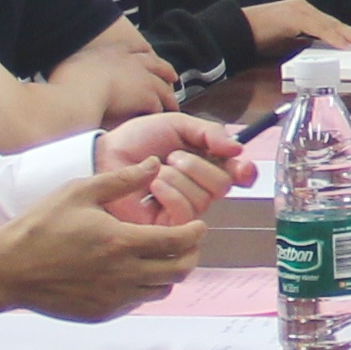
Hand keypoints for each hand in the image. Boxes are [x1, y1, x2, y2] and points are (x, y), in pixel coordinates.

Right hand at [0, 163, 207, 321]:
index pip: (178, 242)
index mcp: (122, 242)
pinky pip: (137, 302)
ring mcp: (114, 298)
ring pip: (161, 290)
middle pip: (179, 271)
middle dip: (190, 255)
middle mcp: (124, 275)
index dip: (195, 233)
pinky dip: (143, 288)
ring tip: (159, 256)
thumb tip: (155, 164)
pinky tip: (131, 272)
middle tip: (186, 242)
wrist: (7, 269)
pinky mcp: (102, 313)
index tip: (198, 226)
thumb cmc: (40, 226)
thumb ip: (122, 179)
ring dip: (168, 273)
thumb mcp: (80, 191)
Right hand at [70, 39, 182, 129]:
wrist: (78, 96)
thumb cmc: (66, 84)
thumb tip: (73, 72)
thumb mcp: (69, 66)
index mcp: (111, 52)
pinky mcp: (147, 96)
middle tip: (172, 76)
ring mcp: (141, 77)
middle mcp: (130, 61)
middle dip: (165, 70)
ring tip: (172, 105)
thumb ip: (77, 67)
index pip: (134, 47)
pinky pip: (159, 105)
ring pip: (163, 86)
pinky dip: (162, 112)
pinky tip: (162, 120)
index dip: (143, 52)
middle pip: (156, 64)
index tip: (148, 55)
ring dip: (169, 96)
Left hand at [91, 110, 246, 224]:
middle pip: (223, 186)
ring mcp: (183, 208)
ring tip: (157, 170)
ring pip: (203, 199)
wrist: (105, 154)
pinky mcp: (166, 225)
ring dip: (178, 177)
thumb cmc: (137, 140)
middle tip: (174, 156)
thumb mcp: (177, 124)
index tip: (241, 166)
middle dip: (199, 166)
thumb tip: (237, 148)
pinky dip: (170, 193)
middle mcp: (198, 188)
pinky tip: (153, 184)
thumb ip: (210, 132)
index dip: (245, 172)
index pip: (238, 175)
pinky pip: (184, 213)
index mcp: (206, 164)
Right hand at [246, 0, 350, 54]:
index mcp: (303, 13)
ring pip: (331, 25)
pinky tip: (344, 45)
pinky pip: (317, 29)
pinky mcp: (293, 16)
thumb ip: (303, 45)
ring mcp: (299, 9)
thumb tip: (319, 56)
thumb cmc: (257, 37)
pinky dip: (333, 38)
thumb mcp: (286, 43)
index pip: (332, 25)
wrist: (236, 30)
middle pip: (336, 24)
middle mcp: (304, 8)